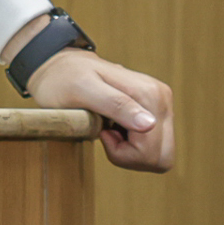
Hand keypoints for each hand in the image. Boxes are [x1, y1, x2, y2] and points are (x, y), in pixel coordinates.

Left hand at [4, 16, 173, 172]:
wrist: (61, 66)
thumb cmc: (64, 78)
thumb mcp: (81, 90)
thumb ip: (115, 105)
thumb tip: (149, 124)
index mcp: (149, 94)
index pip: (150, 150)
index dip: (122, 152)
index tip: (101, 132)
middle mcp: (161, 98)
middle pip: (161, 158)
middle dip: (130, 156)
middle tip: (105, 134)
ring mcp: (161, 106)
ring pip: (159, 157)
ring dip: (132, 153)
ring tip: (109, 130)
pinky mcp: (156, 114)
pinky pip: (154, 150)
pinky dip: (133, 148)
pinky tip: (115, 128)